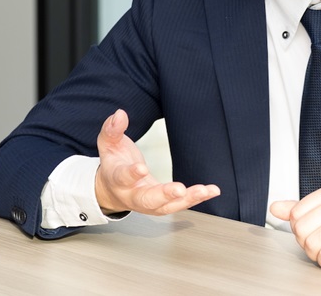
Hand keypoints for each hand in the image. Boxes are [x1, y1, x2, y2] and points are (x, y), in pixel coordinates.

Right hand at [94, 109, 219, 215]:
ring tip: (204, 191)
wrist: (111, 190)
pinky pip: (179, 204)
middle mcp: (132, 195)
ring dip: (186, 199)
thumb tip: (119, 114)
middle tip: (179, 190)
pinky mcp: (162, 205)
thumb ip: (112, 129)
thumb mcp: (108, 144)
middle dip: (163, 195)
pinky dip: (196, 199)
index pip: (123, 177)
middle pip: (147, 199)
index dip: (131, 173)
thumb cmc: (114, 164)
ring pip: (166, 206)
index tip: (142, 168)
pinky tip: (211, 191)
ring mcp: (148, 203)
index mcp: (117, 179)